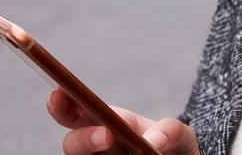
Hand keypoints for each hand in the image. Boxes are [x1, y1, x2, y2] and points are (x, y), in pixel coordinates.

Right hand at [47, 89, 199, 154]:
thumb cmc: (176, 150)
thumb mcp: (182, 136)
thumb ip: (172, 131)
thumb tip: (153, 141)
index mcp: (113, 123)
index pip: (81, 110)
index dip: (65, 102)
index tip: (59, 93)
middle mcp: (101, 146)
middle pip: (73, 142)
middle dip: (82, 138)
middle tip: (106, 136)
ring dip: (93, 151)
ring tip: (123, 149)